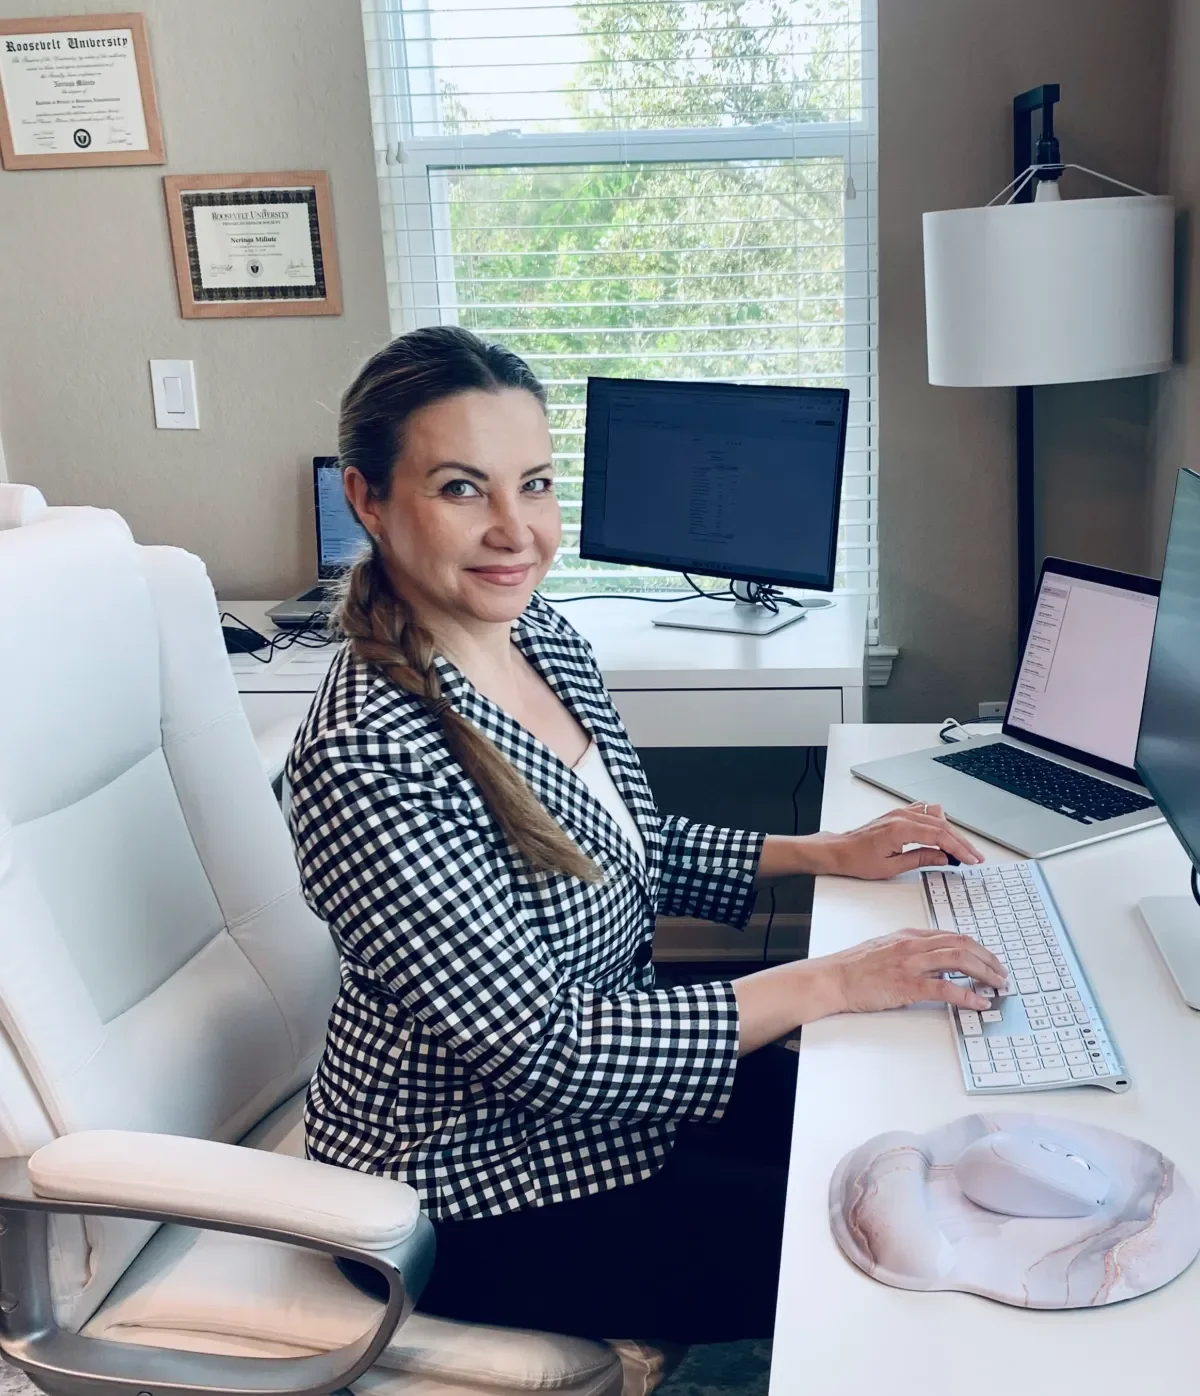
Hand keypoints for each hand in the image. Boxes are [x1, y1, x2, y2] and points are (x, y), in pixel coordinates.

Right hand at [818, 927, 1006, 1014]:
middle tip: (1001, 973)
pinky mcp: (907, 986)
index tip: (989, 959)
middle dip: (988, 959)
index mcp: (909, 936)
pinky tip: (979, 1002)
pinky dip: (966, 995)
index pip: (952, 937)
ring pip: (958, 961)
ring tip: (997, 984)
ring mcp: (911, 964)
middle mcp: (913, 945)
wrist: (834, 978)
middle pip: (962, 945)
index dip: (977, 948)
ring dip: (984, 973)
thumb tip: (935, 963)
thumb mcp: (886, 948)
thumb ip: (911, 951)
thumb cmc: (855, 967)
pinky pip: (945, 989)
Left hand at [821, 802, 983, 879]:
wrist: (839, 850)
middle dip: (961, 842)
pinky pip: (925, 812)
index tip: (971, 859)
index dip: (959, 848)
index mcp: (901, 828)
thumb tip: (944, 858)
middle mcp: (902, 816)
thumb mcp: (892, 867)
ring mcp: (900, 812)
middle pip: (942, 825)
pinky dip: (938, 822)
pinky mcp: (898, 814)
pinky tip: (944, 834)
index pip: (940, 836)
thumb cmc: (858, 859)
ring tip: (962, 849)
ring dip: (952, 832)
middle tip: (975, 856)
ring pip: (936, 817)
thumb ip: (921, 859)